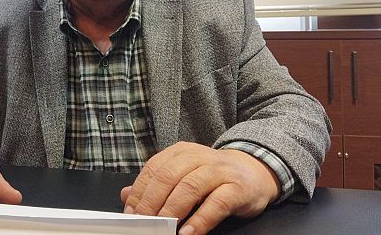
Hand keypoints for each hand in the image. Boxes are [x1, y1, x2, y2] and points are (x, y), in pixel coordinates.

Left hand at [121, 142, 279, 234]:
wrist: (255, 171)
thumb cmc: (214, 177)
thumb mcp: (183, 174)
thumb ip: (156, 184)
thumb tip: (125, 195)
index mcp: (180, 152)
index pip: (153, 170)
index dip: (139, 192)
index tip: (130, 213)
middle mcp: (198, 157)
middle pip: (167, 177)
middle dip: (151, 203)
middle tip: (143, 223)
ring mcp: (219, 170)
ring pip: (189, 187)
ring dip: (172, 211)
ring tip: (162, 229)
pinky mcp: (237, 187)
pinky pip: (216, 203)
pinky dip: (201, 219)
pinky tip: (189, 232)